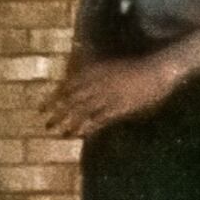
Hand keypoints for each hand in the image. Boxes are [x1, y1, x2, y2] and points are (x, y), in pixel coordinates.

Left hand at [43, 55, 181, 138]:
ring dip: (70, 123)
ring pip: (83, 111)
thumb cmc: (136, 68)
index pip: (67, 87)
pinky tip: (81, 134)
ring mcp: (108, 96)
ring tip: (59, 133)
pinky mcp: (119, 107)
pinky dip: (89, 126)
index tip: (41, 108)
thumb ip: (94, 71)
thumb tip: (76, 73)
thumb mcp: (110, 65)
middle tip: (46, 125)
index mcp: (94, 72)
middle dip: (58, 113)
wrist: (158, 71)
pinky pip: (100, 118)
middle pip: (72, 101)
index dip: (53, 99)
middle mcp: (97, 84)